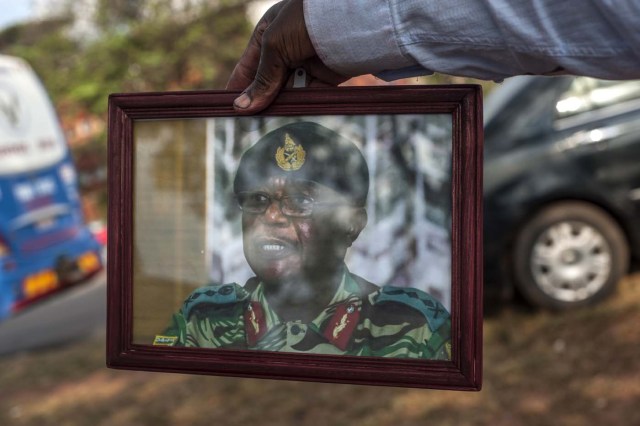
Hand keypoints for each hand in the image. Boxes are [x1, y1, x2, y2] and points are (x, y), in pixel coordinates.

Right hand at [226, 0, 346, 113]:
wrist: (347, 19)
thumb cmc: (304, 21)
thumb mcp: (274, 46)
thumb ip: (261, 79)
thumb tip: (242, 107)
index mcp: (268, 34)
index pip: (248, 65)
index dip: (239, 86)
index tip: (230, 108)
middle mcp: (286, 49)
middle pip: (268, 82)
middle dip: (259, 100)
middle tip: (248, 122)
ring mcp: (306, 63)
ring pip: (287, 92)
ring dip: (279, 106)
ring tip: (267, 122)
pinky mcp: (325, 77)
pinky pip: (308, 96)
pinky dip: (299, 106)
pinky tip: (287, 117)